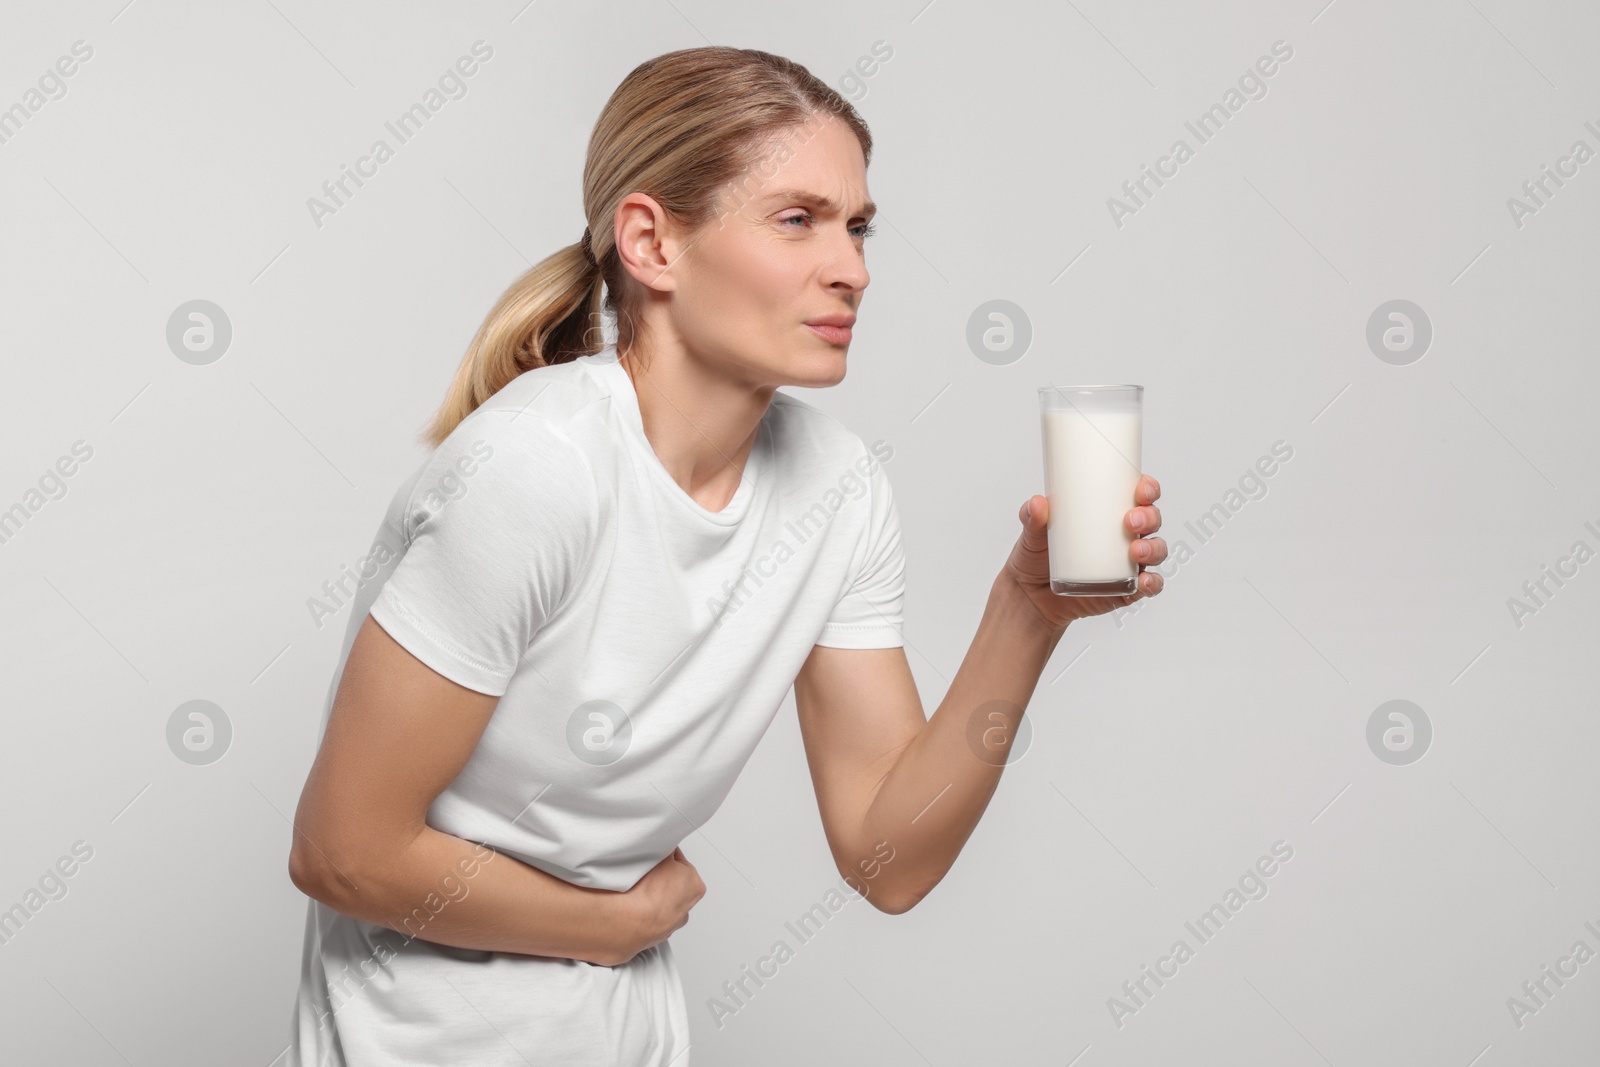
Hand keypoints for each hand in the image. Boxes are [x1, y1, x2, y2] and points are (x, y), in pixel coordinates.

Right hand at [612, 846, 704, 965]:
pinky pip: (646, 918)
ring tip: (634, 890)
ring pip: (659, 903)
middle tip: (643, 872)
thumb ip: (666, 850)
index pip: (679, 863)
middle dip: (659, 878)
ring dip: (649, 897)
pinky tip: (630, 905)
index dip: (664, 856)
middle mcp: (686, 908)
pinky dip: (640, 912)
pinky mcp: (652, 936)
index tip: (653, 855)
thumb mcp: (662, 855)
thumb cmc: (649, 890)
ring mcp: (669, 925)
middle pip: (671, 884)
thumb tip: (664, 845)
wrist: (629, 920)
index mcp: (695, 886)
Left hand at [1003, 474, 1167, 629]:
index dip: (1148, 488)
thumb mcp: (1033, 533)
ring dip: (1153, 548)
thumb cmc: (1037, 556)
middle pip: (1152, 519)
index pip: (1138, 494)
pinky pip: (1149, 585)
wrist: (1031, 595)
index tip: (1141, 488)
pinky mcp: (1126, 588)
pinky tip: (1145, 581)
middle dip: (1149, 517)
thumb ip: (1032, 517)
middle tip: (1130, 521)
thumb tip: (1036, 503)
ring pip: (1155, 550)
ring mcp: (1128, 562)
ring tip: (1136, 551)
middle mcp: (1125, 535)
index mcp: (1109, 513)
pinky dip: (1153, 583)